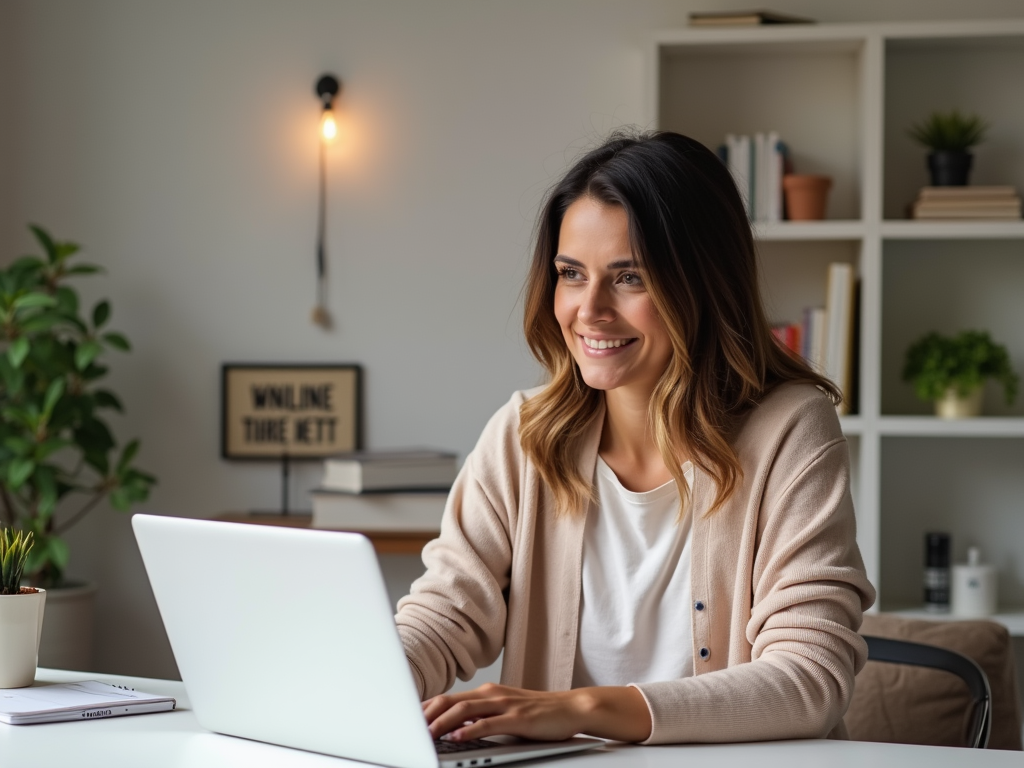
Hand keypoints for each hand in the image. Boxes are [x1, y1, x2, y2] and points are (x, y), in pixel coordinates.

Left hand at [422, 683, 651, 742]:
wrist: (571, 708)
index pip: (449, 697)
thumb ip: (482, 716)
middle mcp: (493, 695)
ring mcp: (505, 705)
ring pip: (464, 710)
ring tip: (426, 733)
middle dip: (427, 713)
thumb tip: (454, 727)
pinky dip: (469, 731)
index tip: (408, 718)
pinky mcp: (517, 718)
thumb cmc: (538, 712)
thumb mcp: (506, 711)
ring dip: (442, 722)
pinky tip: (457, 738)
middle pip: (451, 700)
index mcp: (488, 693)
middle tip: (408, 726)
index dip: (427, 707)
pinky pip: (488, 724)